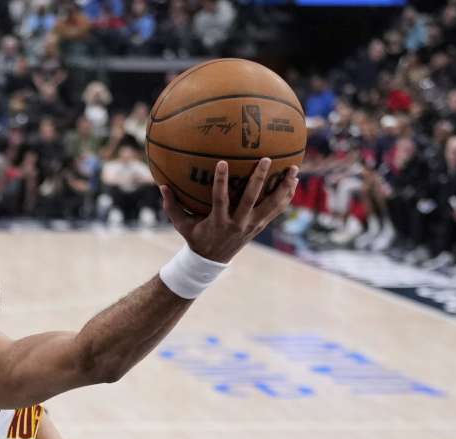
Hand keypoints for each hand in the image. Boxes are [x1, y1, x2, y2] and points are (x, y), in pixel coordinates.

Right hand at [160, 159, 298, 262]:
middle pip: (251, 199)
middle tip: (266, 159)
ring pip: (271, 205)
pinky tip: (293, 182)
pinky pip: (277, 210)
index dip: (221, 181)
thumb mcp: (181, 225)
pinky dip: (286, 196)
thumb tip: (161, 186)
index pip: (220, 199)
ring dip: (283, 187)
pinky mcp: (260, 226)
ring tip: (294, 170)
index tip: (222, 162)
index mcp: (218, 221)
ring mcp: (252, 225)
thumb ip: (172, 206)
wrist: (211, 260)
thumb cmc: (195, 238)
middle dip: (259, 179)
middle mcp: (238, 223)